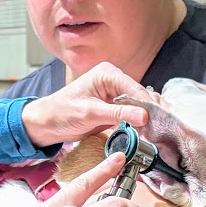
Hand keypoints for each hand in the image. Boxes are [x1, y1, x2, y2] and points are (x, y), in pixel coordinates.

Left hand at [20, 62, 153, 148]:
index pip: (136, 89)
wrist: (46, 123)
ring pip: (139, 105)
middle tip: (159, 130)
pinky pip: (132, 113)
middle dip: (150, 112)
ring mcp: (115, 93)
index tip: (158, 122)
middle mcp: (114, 80)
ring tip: (155, 133)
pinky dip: (139, 122)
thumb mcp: (90, 113)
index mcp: (107, 73)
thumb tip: (145, 115)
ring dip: (147, 118)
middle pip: (141, 96)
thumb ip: (117, 113)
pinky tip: (146, 132)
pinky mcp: (114, 106)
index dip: (148, 106)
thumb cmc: (61, 113)